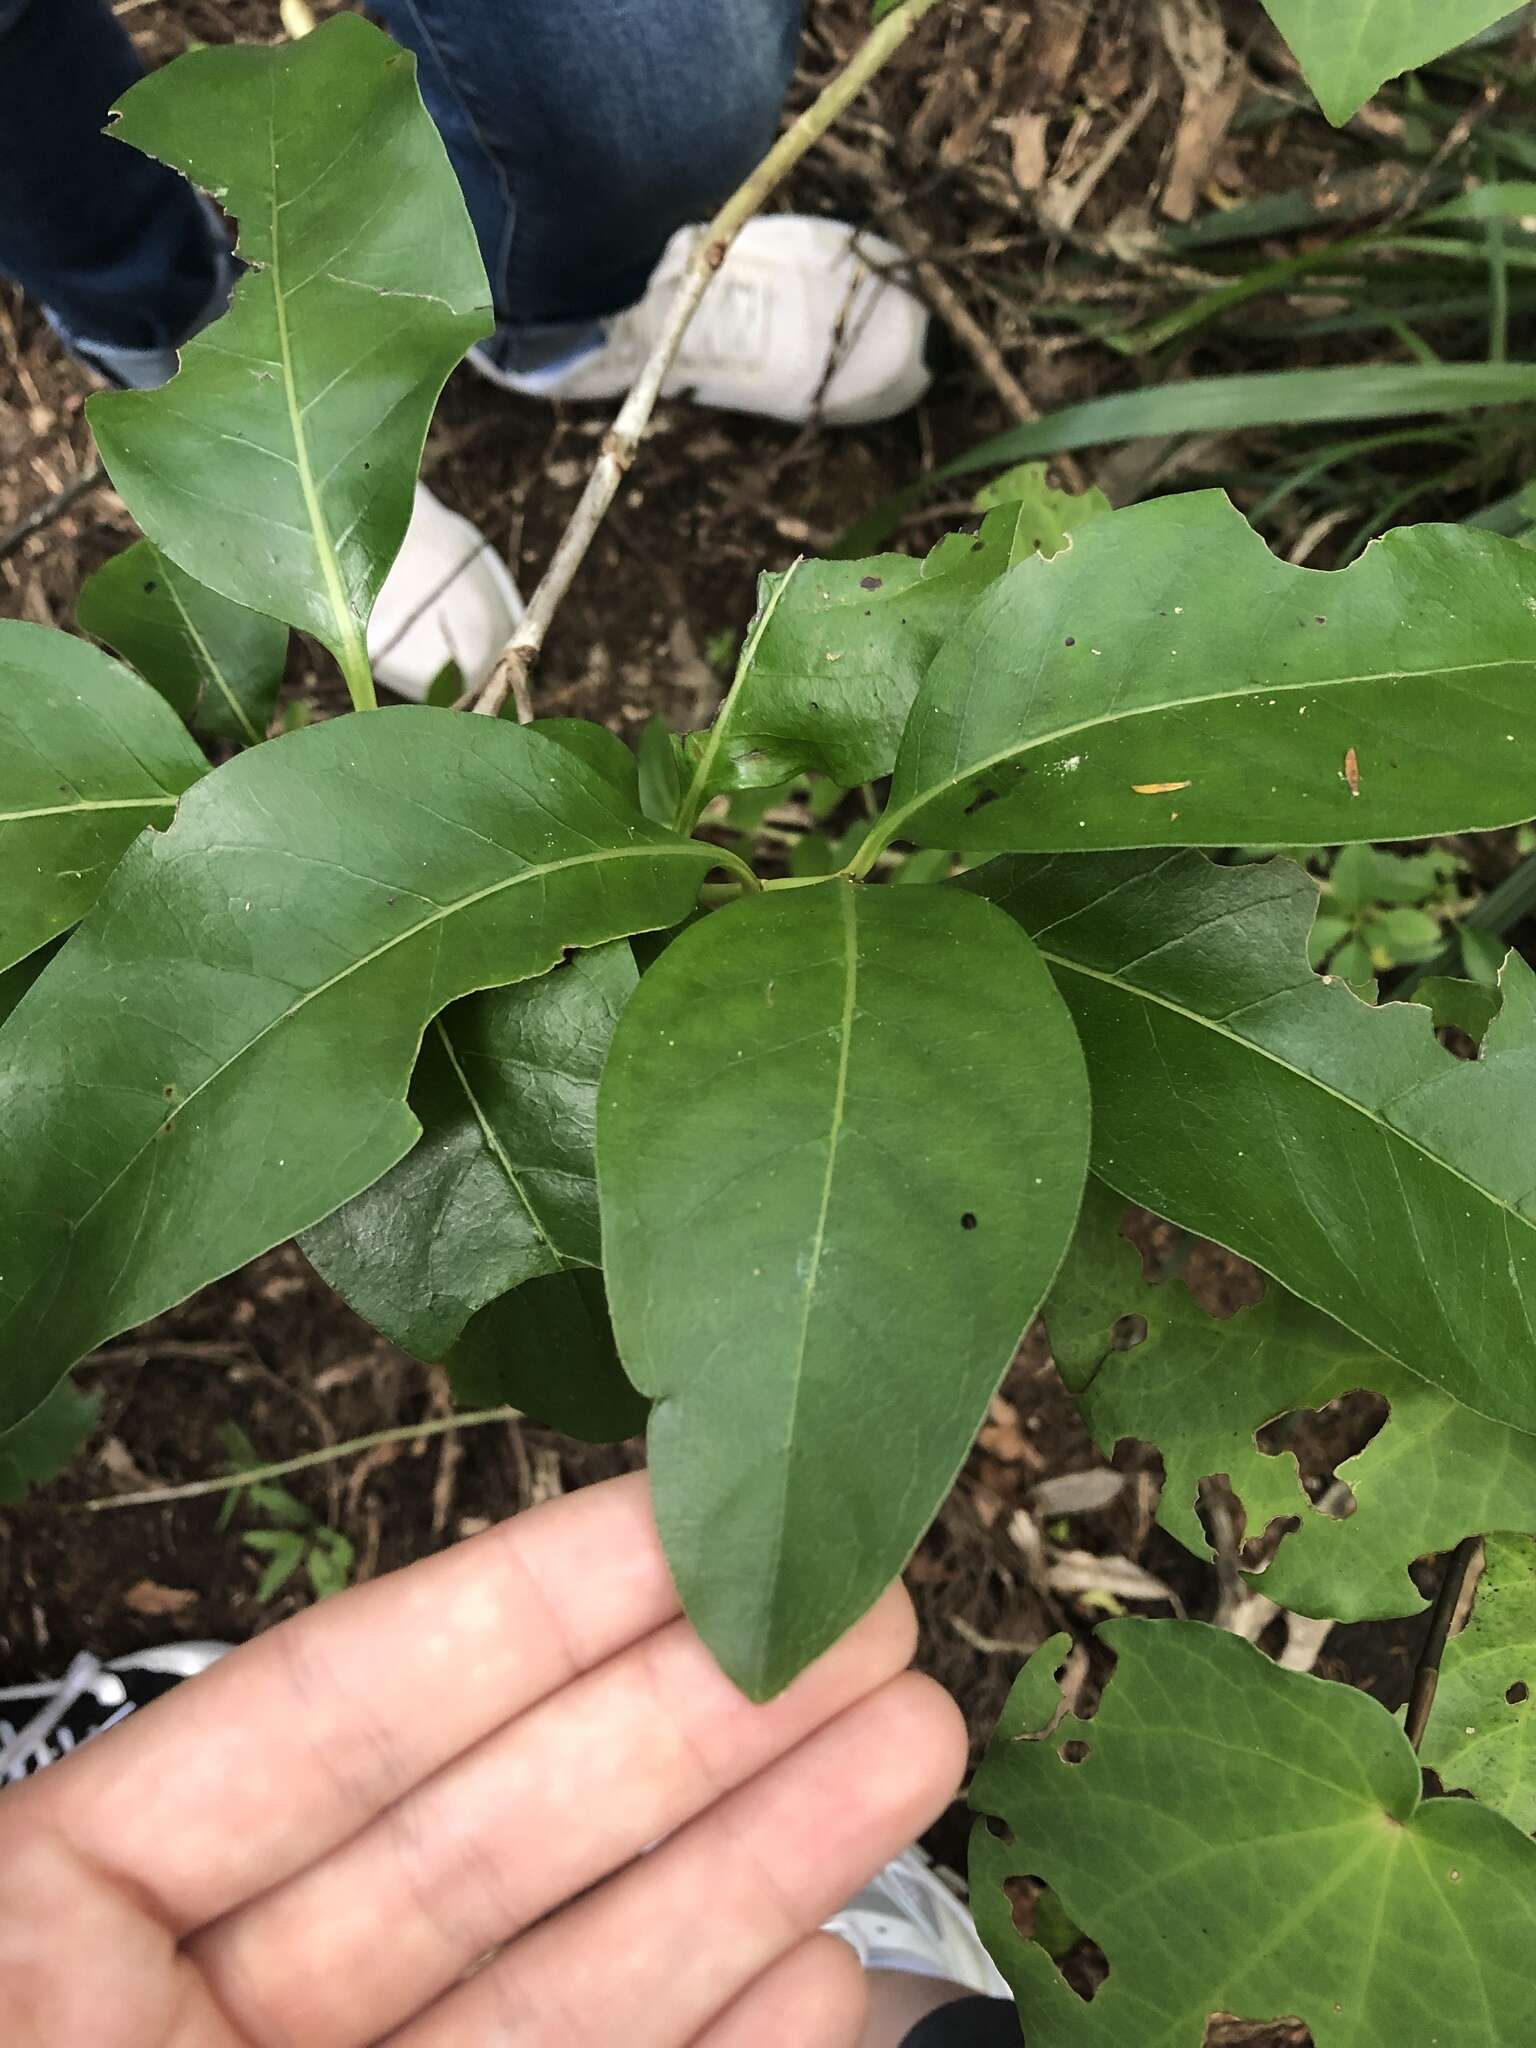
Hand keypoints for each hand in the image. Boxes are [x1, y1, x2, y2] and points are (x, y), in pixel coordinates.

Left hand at [1, 1471, 963, 2044]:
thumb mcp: (17, 1979)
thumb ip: (185, 1818)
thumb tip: (367, 1677)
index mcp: (64, 1922)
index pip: (337, 1712)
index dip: (526, 1605)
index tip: (694, 1506)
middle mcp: (219, 2013)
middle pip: (495, 1832)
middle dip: (689, 1712)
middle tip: (868, 1602)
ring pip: (576, 1980)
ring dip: (754, 1863)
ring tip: (911, 1742)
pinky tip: (829, 1968)